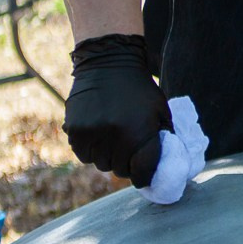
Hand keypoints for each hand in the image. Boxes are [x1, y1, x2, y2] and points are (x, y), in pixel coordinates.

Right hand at [64, 33, 170, 186]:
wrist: (108, 65)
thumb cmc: (140, 90)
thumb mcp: (161, 111)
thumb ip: (165, 138)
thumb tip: (168, 164)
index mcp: (140, 133)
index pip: (142, 170)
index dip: (145, 177)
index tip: (145, 178)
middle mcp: (115, 136)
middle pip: (120, 169)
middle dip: (127, 166)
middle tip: (130, 156)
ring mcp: (92, 134)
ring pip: (100, 164)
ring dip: (108, 158)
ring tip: (114, 143)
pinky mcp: (74, 131)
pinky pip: (83, 155)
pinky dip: (91, 151)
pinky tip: (99, 138)